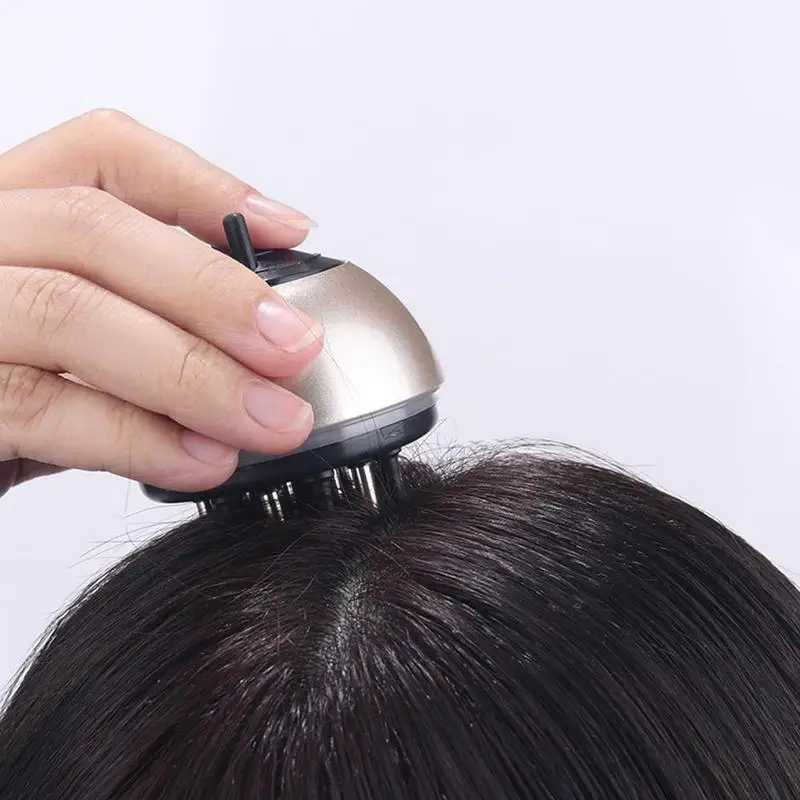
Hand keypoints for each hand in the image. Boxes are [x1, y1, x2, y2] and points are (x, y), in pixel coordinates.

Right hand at [0, 109, 322, 498]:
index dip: (201, 185)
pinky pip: (45, 407)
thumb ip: (145, 326)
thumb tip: (265, 343)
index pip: (98, 153)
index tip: (287, 234)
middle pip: (91, 227)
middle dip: (214, 291)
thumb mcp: (74, 347)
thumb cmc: (6, 399)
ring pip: (71, 312)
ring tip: (270, 419)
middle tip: (295, 347)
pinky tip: (203, 460)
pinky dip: (140, 438)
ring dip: (195, 375)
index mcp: (11, 221)